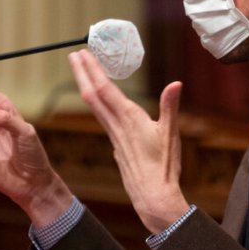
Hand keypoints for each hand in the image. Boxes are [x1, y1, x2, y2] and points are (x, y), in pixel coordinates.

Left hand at [68, 49, 189, 233]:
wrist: (152, 196)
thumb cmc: (163, 167)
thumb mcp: (170, 134)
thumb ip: (170, 107)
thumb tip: (176, 84)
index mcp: (129, 119)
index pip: (105, 89)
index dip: (93, 70)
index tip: (83, 54)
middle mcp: (117, 125)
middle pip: (92, 95)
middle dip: (82, 73)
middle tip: (73, 54)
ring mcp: (114, 135)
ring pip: (95, 106)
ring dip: (86, 86)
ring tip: (82, 71)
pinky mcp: (117, 144)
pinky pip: (102, 117)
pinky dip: (97, 102)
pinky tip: (99, 101)